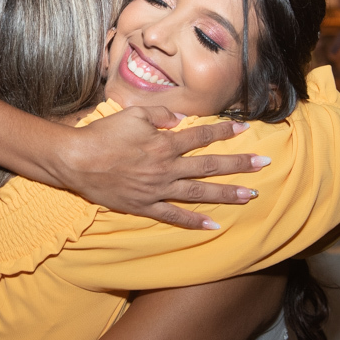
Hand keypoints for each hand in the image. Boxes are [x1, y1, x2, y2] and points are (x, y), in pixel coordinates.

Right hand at [55, 106, 267, 229]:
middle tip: (262, 164)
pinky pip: (174, 216)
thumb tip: (182, 120)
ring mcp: (157, 189)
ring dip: (225, 193)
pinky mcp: (145, 206)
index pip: (201, 136)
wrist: (77, 161)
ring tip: (249, 195)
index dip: (224, 131)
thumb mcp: (133, 114)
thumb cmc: (103, 134)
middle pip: (208, 165)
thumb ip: (161, 114)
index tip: (245, 127)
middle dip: (238, 164)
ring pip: (198, 192)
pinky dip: (194, 221)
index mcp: (164, 143)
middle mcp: (166, 167)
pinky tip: (213, 225)